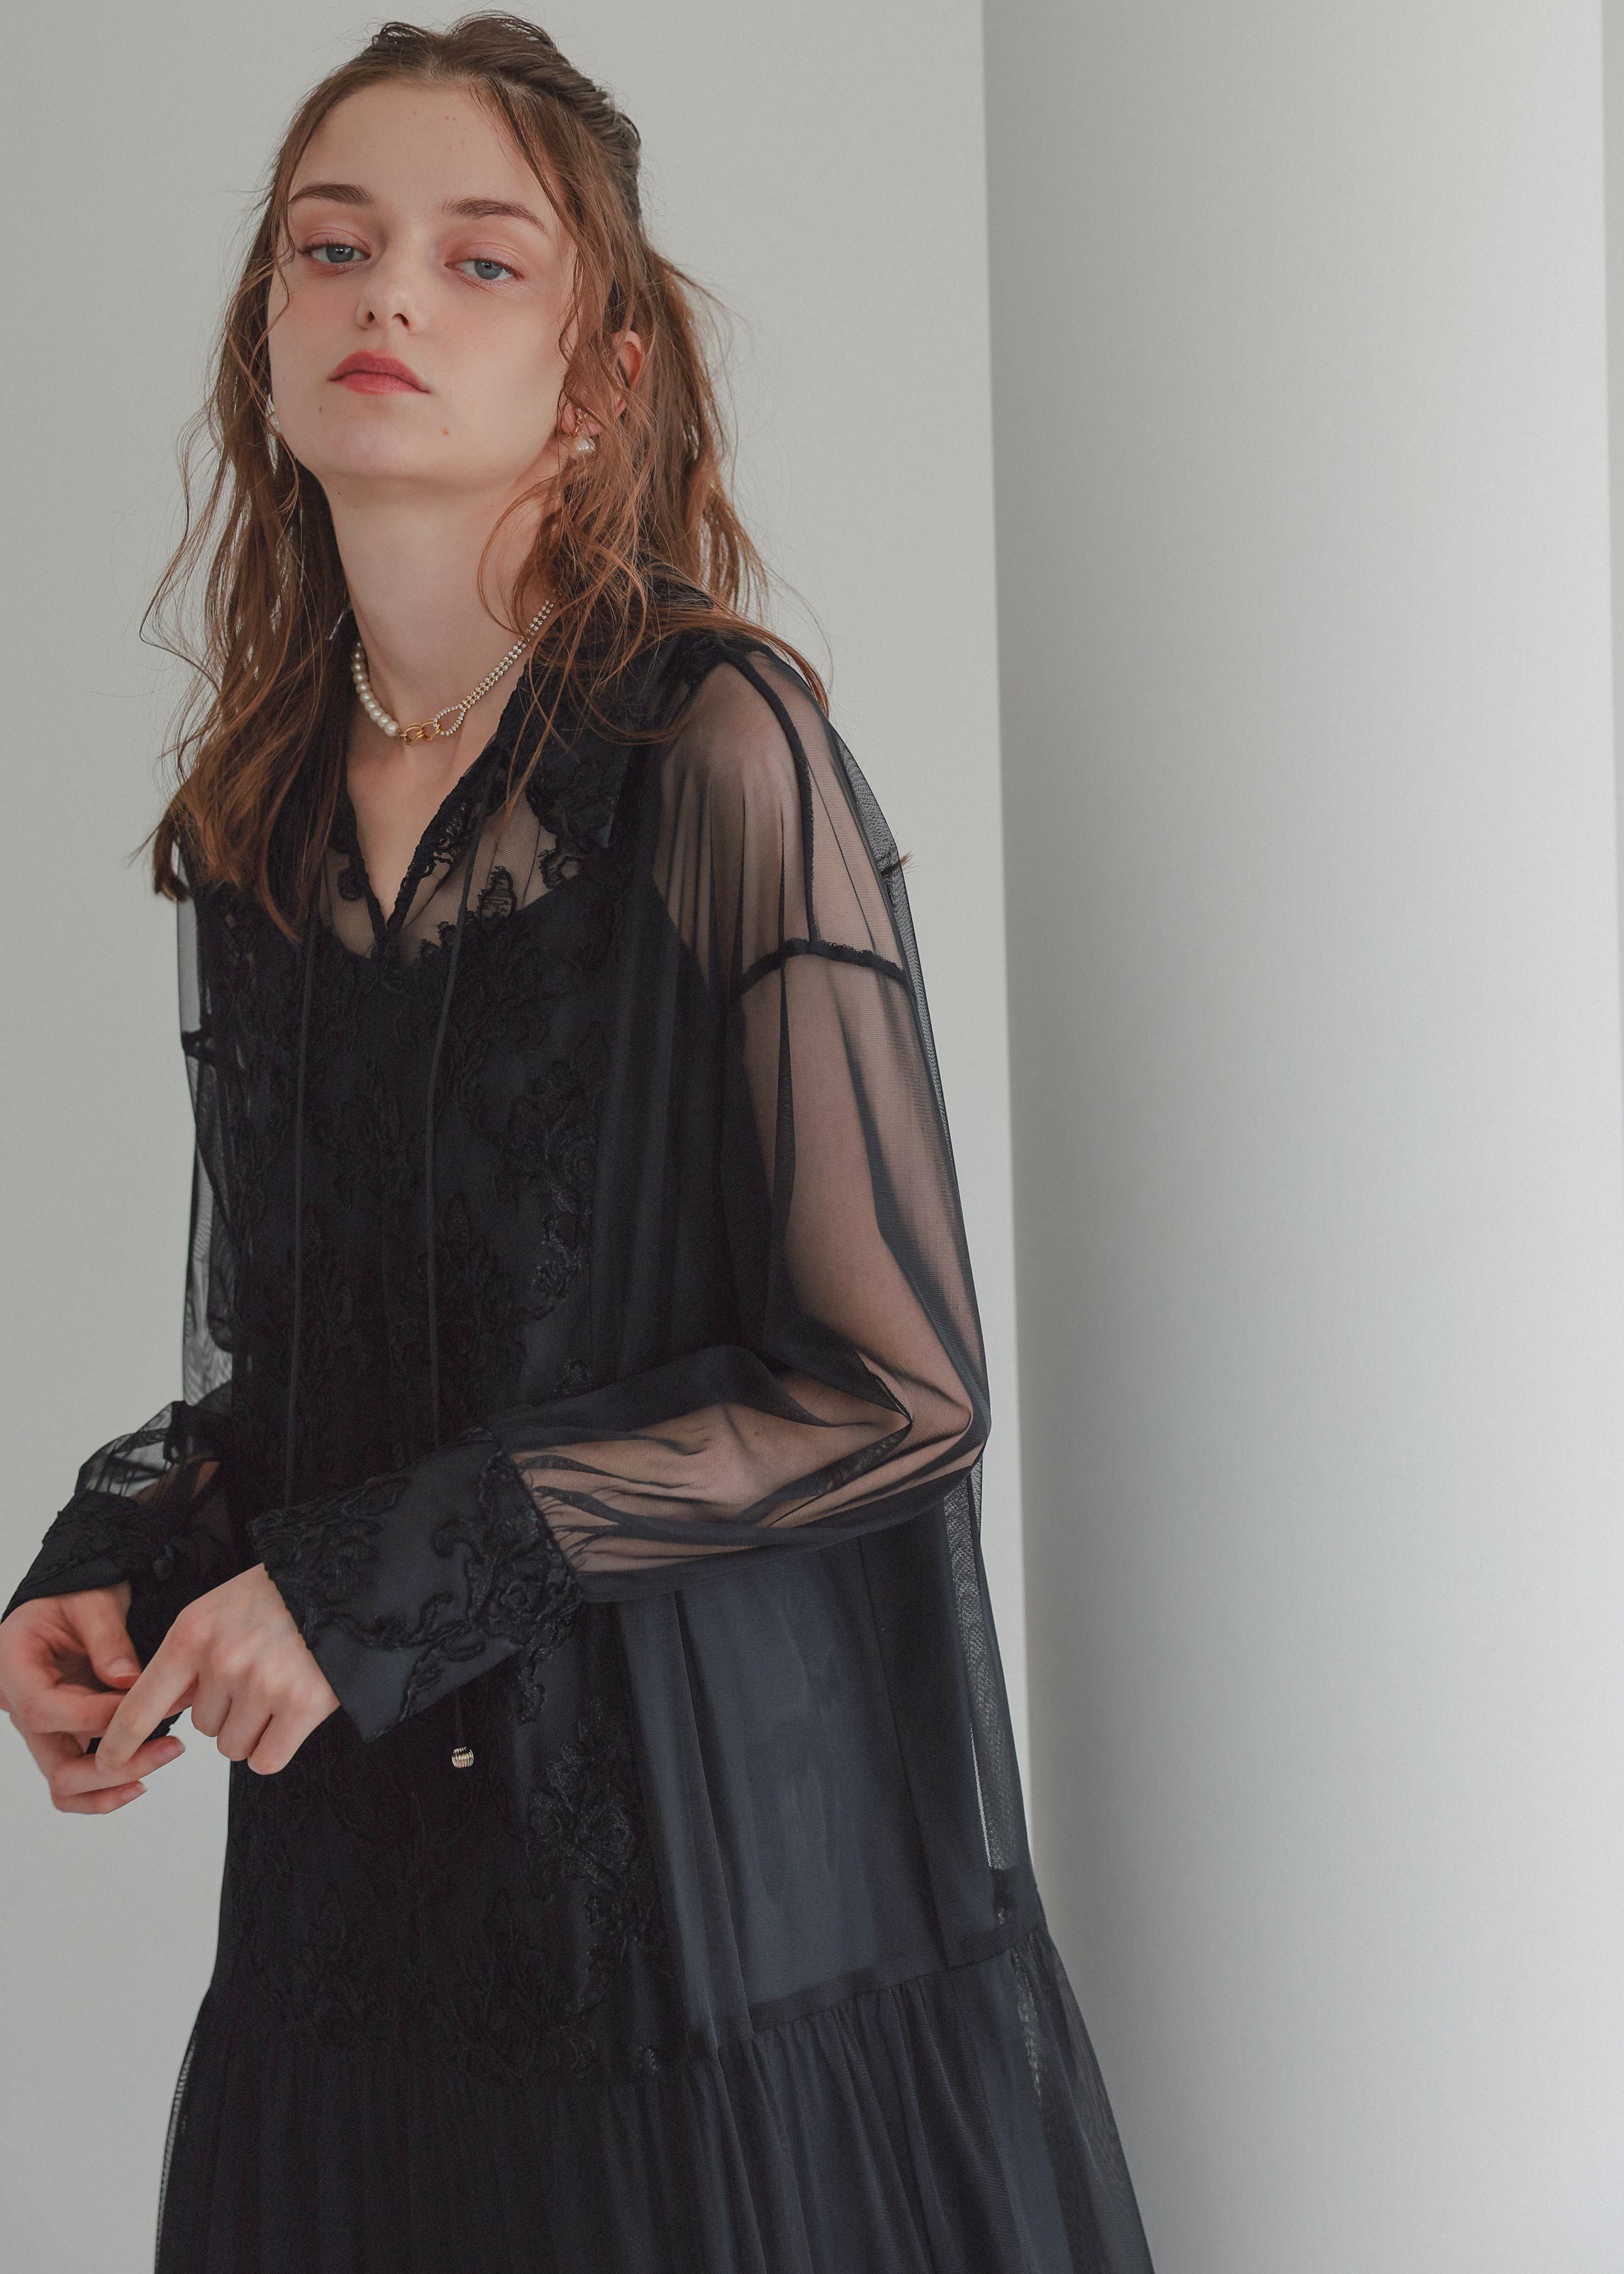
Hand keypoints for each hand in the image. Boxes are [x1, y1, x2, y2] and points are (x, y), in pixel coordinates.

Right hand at [0, 1581, 185, 1812]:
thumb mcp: (93, 1602)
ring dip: (114, 1783)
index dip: (96, 1716)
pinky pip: (76, 1779)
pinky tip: (142, 1777)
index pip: (45, 1711)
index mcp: (14, 1668)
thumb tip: (127, 1680)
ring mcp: (43, 1729)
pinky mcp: (64, 1737)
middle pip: (57, 1764)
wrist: (74, 1601)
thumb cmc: (75, 1596)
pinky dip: (105, 1789)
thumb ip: (108, 1640)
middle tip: (170, 1746)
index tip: (142, 1706)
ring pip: (65, 1783)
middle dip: (115, 1764)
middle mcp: (21, 1707)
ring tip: (165, 1756)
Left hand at [95, 1564, 339, 1778]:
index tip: (106, 1761)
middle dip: (227, 1710)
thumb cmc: (281, 1593)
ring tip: (281, 1684)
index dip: (121, 1739)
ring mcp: (263, 1684)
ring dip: (253, 1728)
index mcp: (193, 1632)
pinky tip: (293, 1714)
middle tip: (259, 1671)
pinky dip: (276, 1747)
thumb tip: (170, 1710)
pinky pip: (266, 1760)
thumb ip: (189, 1657)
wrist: (348, 1577)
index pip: (142, 1702)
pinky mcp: (303, 1706)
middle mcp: (222, 1660)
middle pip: (202, 1726)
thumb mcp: (219, 1609)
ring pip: (233, 1746)